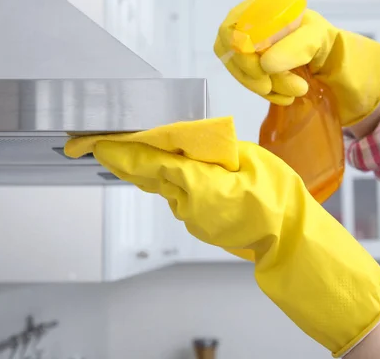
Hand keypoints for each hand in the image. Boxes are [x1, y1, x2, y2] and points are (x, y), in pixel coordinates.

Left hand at [64, 118, 379, 356]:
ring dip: (145, 168)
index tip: (92, 142)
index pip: (149, 162)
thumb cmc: (277, 196)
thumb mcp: (248, 160)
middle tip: (91, 143)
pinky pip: (175, 196)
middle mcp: (186, 203)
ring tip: (130, 147)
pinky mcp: (196, 223)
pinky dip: (167, 180)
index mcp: (198, 183)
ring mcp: (190, 217)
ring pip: (160, 186)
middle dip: (119, 159)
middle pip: (145, 175)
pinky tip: (170, 168)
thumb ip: (211, 152)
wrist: (288, 237)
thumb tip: (185, 144)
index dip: (118, 151)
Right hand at [214, 0, 379, 126]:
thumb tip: (266, 64)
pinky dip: (267, 95)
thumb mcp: (318, 38)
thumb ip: (296, 46)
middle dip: (252, 75)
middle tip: (280, 88)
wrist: (342, 70)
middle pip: (230, 54)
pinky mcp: (257, 72)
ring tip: (294, 93)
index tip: (263, 71)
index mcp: (263, 9)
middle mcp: (252, 27)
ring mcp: (251, 50)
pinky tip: (286, 98)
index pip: (231, 30)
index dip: (241, 54)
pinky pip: (249, 85)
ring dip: (263, 87)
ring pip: (238, 72)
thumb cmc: (330, 45)